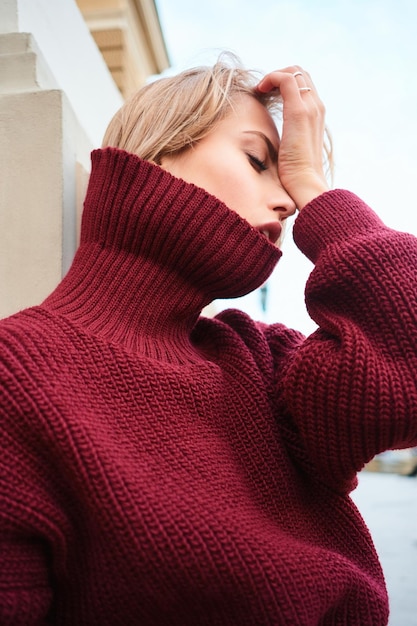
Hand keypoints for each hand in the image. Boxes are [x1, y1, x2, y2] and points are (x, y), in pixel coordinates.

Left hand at [257, 67, 329, 209]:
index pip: (303, 84)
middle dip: (278, 75)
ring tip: (259, 90)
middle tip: (261, 90)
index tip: (267, 94)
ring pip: (293, 71)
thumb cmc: (296, 175)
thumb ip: (290, 139)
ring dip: (273, 76)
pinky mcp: (298, 112)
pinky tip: (259, 91)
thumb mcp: (293, 151)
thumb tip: (277, 143)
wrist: (305, 185)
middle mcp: (316, 107)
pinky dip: (270, 78)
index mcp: (317, 115)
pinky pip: (285, 79)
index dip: (284, 82)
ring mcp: (309, 107)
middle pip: (300, 73)